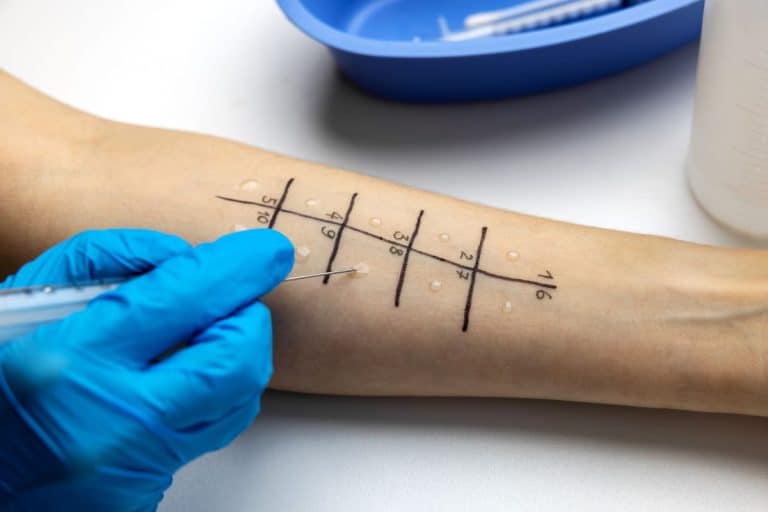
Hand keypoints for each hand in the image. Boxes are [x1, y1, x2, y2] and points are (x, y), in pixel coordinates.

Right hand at [0, 228, 292, 510]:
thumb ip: (103, 260)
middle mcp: (114, 422)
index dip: (236, 268)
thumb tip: (182, 255)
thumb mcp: (23, 303)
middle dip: (248, 320)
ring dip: (236, 358)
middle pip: (237, 361)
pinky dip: (208, 399)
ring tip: (200, 341)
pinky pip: (209, 434)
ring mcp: (137, 468)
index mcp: (72, 362)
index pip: (184, 300)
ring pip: (238, 401)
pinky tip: (173, 387)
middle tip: (230, 303)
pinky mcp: (146, 497)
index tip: (266, 250)